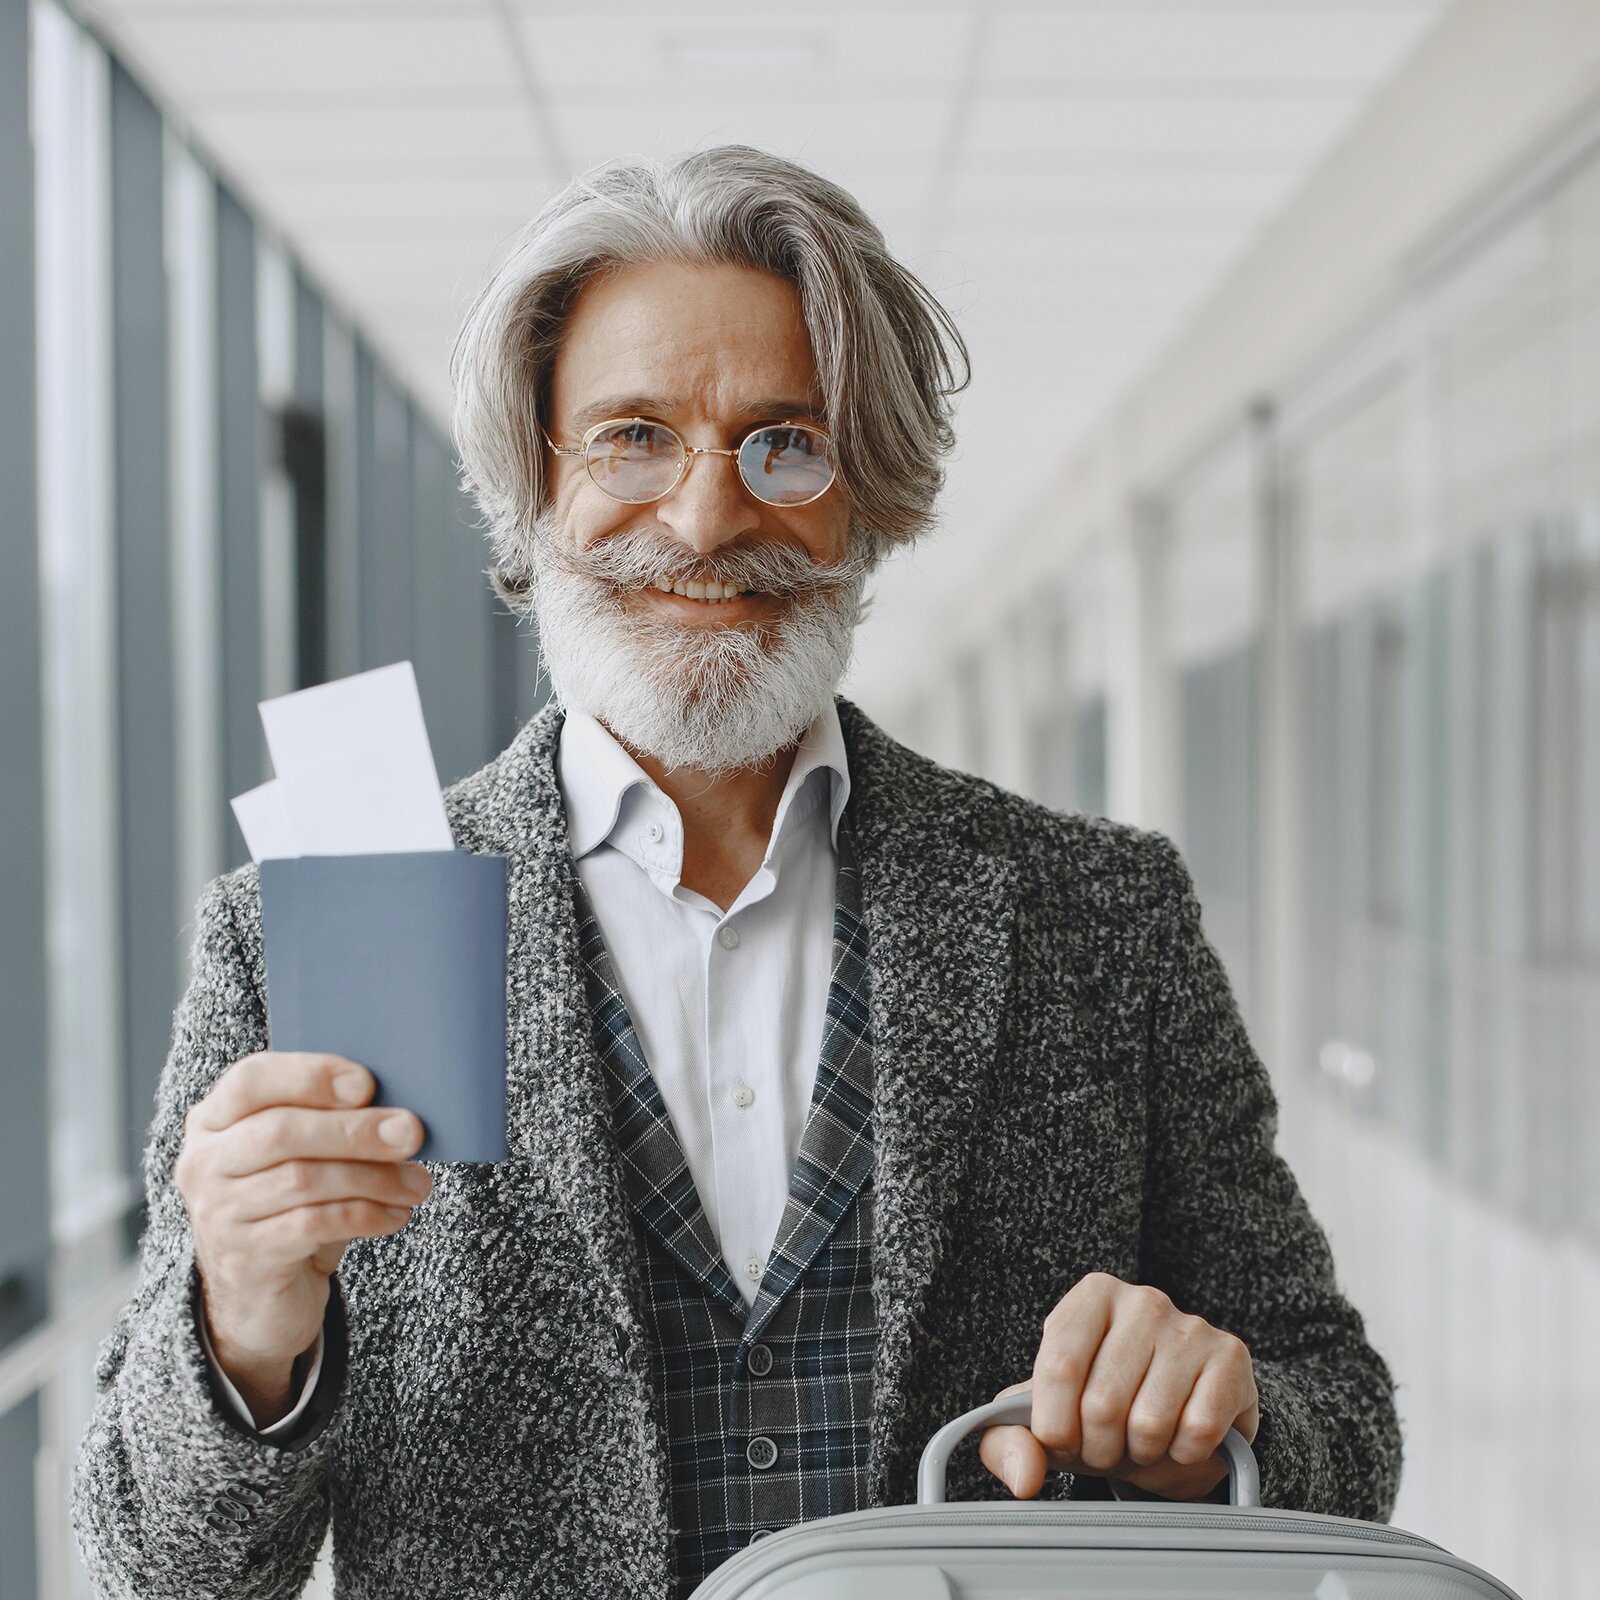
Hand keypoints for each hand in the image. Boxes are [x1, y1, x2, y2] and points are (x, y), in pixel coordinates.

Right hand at [173, 1052, 430, 1424]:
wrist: (261, 1294)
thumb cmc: (291, 1204)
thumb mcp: (304, 1155)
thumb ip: (331, 1122)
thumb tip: (397, 1113)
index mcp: (215, 1118)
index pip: (253, 1078)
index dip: (311, 1075)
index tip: (367, 1084)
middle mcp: (203, 1162)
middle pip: (281, 1131)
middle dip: (355, 1130)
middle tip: (411, 1133)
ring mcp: (217, 1213)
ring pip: (302, 1179)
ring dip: (372, 1177)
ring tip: (416, 1183)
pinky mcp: (242, 1259)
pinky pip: (312, 1224)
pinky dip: (364, 1215)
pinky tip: (395, 1214)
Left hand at [980, 1272, 1257, 1501]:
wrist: (1178, 1413)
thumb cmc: (1098, 1406)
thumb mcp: (1042, 1416)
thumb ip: (1008, 1442)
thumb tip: (1024, 1476)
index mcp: (1091, 1297)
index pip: (1058, 1367)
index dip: (1056, 1425)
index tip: (1063, 1441)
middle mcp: (1142, 1300)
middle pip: (1101, 1403)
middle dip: (1099, 1448)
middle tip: (1107, 1446)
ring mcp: (1190, 1326)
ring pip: (1149, 1423)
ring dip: (1141, 1454)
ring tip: (1141, 1440)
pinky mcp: (1231, 1359)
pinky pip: (1197, 1432)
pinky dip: (1182, 1455)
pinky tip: (1179, 1437)